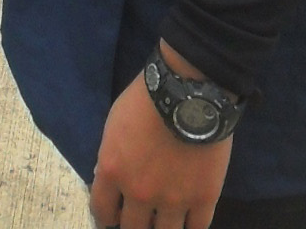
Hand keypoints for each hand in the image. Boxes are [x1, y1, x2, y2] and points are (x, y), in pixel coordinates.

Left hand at [89, 61, 230, 228]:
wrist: (188, 90)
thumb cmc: (146, 99)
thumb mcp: (114, 125)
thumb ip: (111, 157)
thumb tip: (107, 179)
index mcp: (113, 171)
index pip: (102, 210)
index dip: (106, 216)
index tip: (112, 217)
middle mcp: (139, 193)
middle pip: (133, 228)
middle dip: (133, 225)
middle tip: (139, 219)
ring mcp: (173, 200)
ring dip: (162, 228)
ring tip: (164, 221)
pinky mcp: (203, 198)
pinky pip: (197, 228)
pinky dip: (192, 226)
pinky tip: (189, 220)